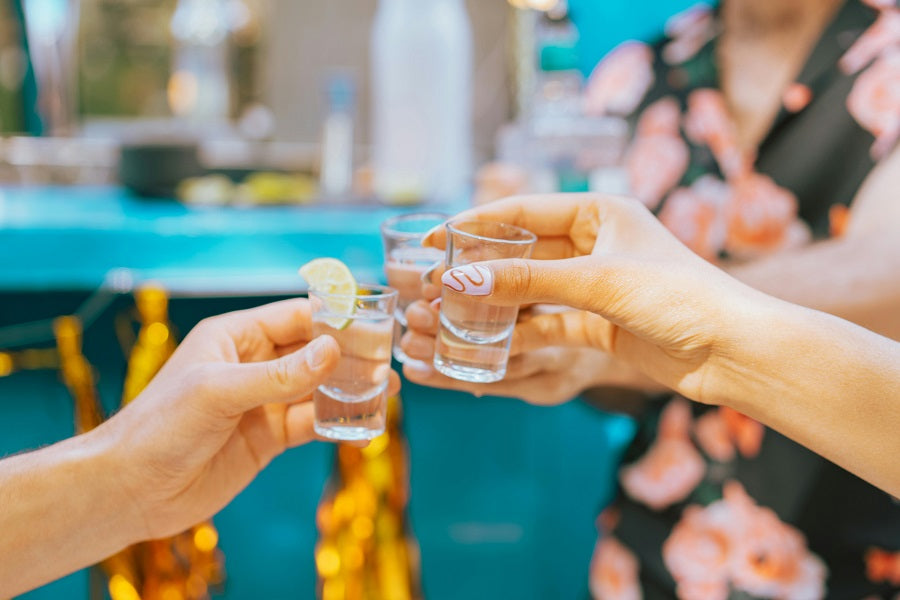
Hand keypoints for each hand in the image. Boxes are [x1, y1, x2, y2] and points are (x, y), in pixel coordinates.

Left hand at [95, 299, 399, 540]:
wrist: (132, 488)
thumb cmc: (162, 426)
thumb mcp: (220, 392)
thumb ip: (280, 374)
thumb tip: (333, 351)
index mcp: (234, 337)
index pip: (295, 316)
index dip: (332, 318)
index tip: (372, 321)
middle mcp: (252, 364)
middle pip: (312, 351)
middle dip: (349, 354)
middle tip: (387, 359)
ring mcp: (262, 402)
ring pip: (317, 389)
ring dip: (349, 389)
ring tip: (386, 390)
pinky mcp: (267, 438)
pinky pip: (310, 425)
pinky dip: (338, 425)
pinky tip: (364, 426)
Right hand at [424, 194, 773, 404]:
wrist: (735, 353)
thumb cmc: (679, 298)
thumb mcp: (598, 282)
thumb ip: (526, 281)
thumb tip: (457, 282)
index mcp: (601, 211)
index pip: (522, 210)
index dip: (474, 224)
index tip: (432, 240)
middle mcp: (597, 244)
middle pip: (523, 251)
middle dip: (480, 268)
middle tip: (434, 283)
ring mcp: (597, 286)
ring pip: (532, 290)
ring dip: (497, 303)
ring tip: (451, 314)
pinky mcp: (600, 324)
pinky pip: (549, 324)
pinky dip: (522, 333)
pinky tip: (488, 343)